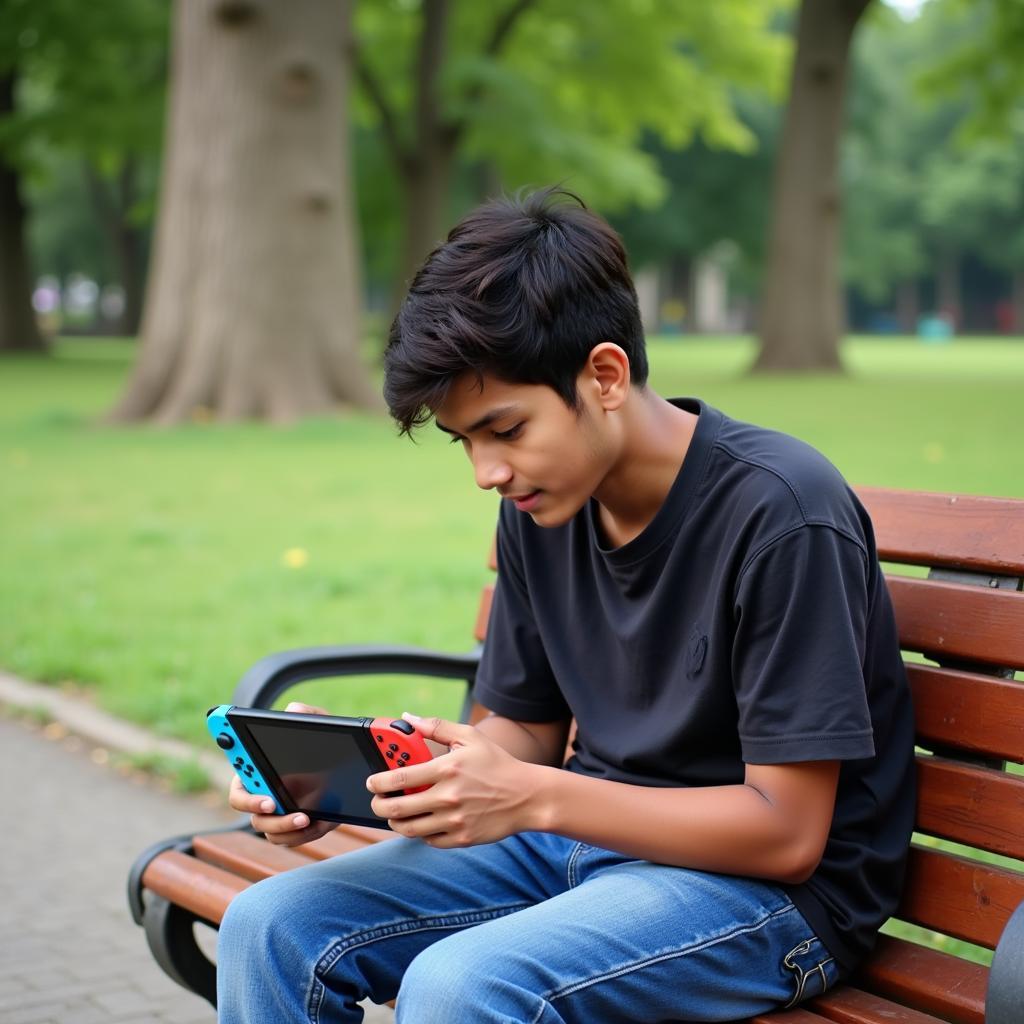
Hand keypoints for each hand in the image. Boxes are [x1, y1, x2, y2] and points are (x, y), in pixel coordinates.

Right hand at [226, 701, 336, 846]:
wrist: (348, 763)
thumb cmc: (323, 740)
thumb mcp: (319, 723)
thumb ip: (306, 714)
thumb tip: (293, 709)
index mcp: (258, 774)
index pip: (239, 791)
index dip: (247, 799)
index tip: (267, 798)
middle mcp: (264, 798)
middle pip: (254, 819)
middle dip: (270, 817)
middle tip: (284, 809)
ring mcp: (279, 815)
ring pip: (272, 834)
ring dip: (287, 829)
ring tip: (307, 818)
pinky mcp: (298, 827)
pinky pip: (295, 839)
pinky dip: (308, 834)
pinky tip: (322, 822)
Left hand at [366, 713, 542, 847]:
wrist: (527, 796)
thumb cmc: (497, 764)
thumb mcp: (469, 737)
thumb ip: (436, 727)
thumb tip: (409, 718)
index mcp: (446, 768)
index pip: (398, 778)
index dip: (377, 782)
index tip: (371, 782)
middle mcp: (447, 796)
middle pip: (397, 808)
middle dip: (379, 805)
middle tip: (377, 801)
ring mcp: (454, 820)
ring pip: (409, 828)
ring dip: (396, 821)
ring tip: (395, 814)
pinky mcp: (461, 838)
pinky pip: (429, 840)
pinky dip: (420, 833)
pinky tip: (422, 823)